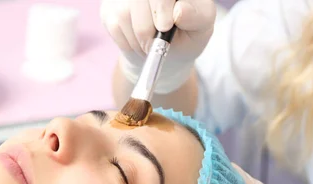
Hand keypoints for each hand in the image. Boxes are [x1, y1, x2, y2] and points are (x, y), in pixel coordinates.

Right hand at [101, 0, 215, 92]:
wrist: (166, 49)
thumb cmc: (188, 33)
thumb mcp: (202, 26)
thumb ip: (196, 16)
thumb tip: (179, 11)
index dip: (160, 5)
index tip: (165, 26)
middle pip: (137, 0)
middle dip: (146, 28)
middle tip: (155, 45)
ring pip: (123, 13)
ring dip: (138, 39)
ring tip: (150, 44)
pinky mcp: (110, 6)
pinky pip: (114, 25)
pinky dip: (128, 42)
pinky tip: (139, 42)